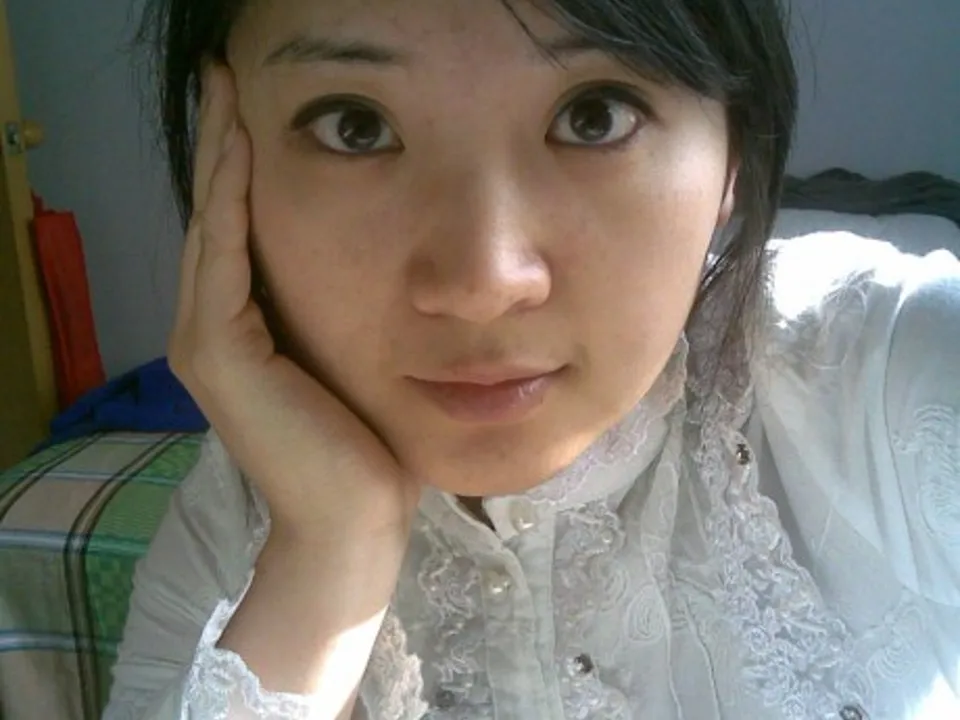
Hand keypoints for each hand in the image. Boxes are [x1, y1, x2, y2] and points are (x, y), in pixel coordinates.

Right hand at [168, 64, 420, 548]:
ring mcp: (207, 339)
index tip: (251, 106)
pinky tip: (242, 145)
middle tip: (223, 77)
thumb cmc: (367, 445)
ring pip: (211, 225)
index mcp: (242, 329)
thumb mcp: (353, 357)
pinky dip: (230, 199)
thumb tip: (383, 262)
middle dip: (220, 144)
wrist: (353, 517)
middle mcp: (211, 327)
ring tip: (224, 91)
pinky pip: (224, 255)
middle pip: (215, 215)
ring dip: (218, 155)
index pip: (237, 229)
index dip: (238, 166)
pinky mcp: (219, 351)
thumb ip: (342, 309)